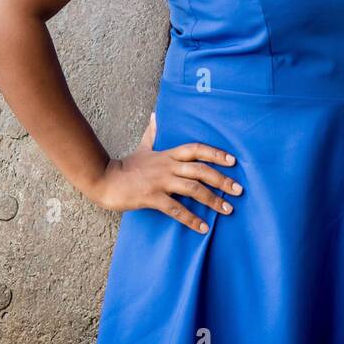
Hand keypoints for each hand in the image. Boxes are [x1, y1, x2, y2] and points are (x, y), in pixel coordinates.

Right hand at [91, 111, 242, 232]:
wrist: (104, 179)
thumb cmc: (126, 166)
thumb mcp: (142, 147)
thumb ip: (153, 133)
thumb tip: (156, 115)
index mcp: (168, 154)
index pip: (196, 149)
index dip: (216, 153)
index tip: (233, 161)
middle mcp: (167, 166)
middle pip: (201, 170)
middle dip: (222, 179)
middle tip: (239, 189)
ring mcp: (160, 182)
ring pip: (193, 189)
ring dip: (213, 200)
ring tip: (228, 210)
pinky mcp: (151, 198)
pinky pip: (176, 209)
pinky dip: (191, 219)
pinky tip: (203, 228)